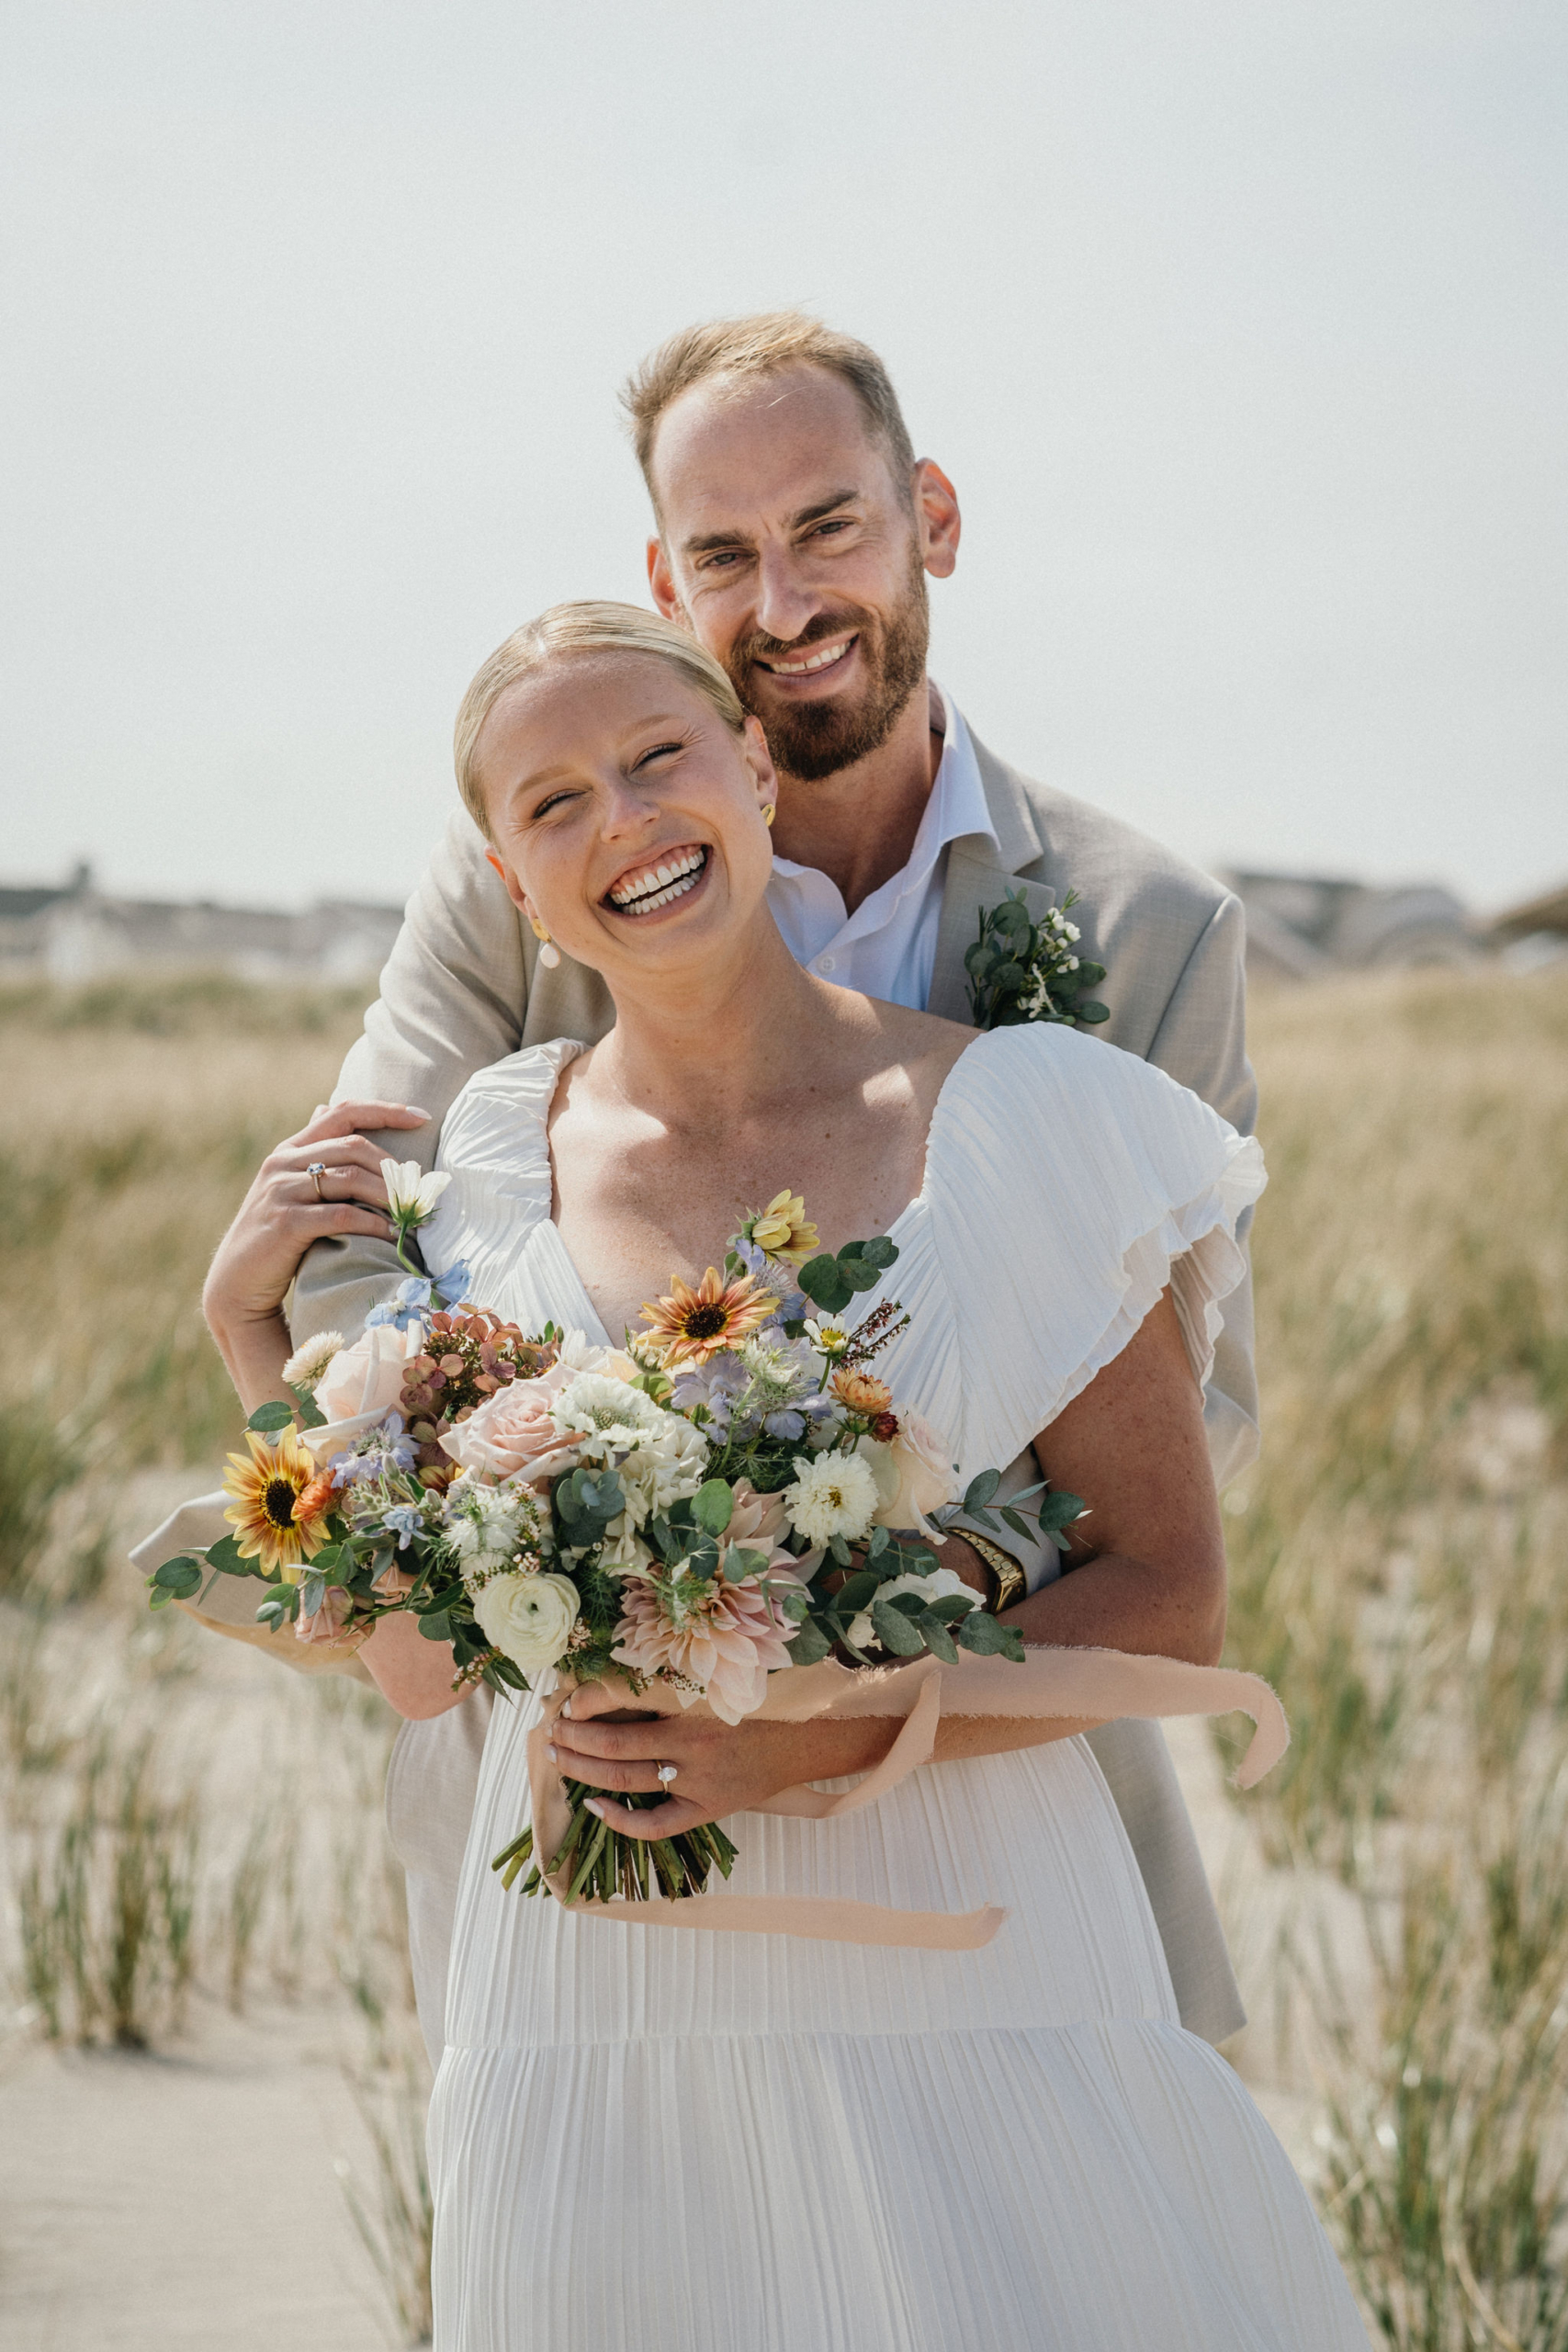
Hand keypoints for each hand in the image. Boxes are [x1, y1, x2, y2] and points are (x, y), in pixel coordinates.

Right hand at [202, 1098, 427, 1341]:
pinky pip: (342, 1215)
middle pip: (354, 1147)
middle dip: (394, 1167)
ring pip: (351, 1178)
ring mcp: (282, 1191)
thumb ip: (311, 1152)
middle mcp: (283, 1163)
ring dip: (389, 1196)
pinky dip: (373, 1223)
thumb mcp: (290, 1186)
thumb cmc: (275, 1235)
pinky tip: (391, 1233)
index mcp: (290, 1149)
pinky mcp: (286, 1222)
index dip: (384, 1110)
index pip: (341, 1111)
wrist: (238, 1281)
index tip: (422, 1116)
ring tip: (412, 1212)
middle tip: (421, 1189)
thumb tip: (324, 1108)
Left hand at [547, 1688, 894, 1841]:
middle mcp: (693, 1746)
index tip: (564, 1703)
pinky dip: (621, 1819)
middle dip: (575, 1739)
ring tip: (559, 1758)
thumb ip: (672, 1685)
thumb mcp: (716, 1681)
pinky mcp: (707, 1810)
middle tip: (550, 1731)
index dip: (586, 1707)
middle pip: (616, 1745)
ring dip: (585, 1769)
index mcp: (695, 1707)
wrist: (805, 1738)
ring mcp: (699, 1783)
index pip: (624, 1707)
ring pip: (627, 1780)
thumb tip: (615, 1683)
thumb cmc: (758, 1701)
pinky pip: (655, 1825)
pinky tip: (596, 1807)